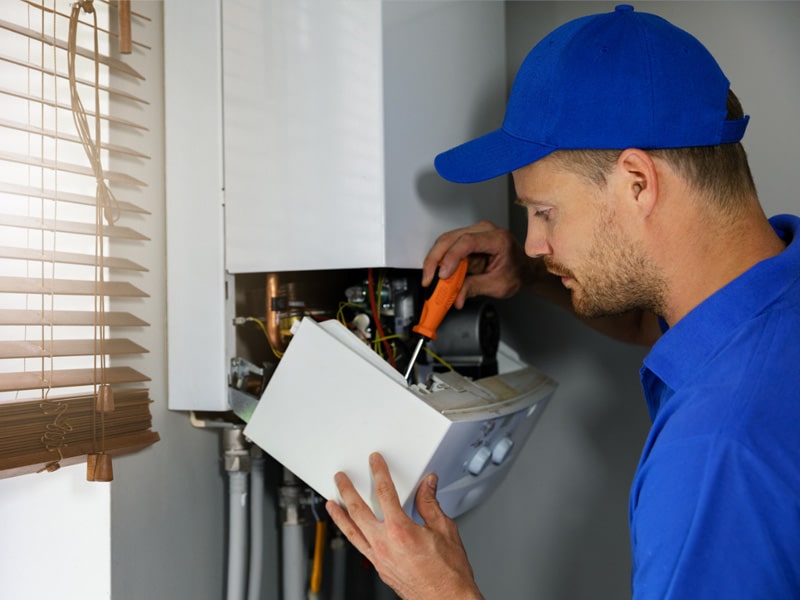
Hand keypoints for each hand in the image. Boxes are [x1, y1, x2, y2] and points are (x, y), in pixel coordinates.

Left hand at [326, 452, 483, 599]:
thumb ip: (430, 503)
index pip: (385, 492)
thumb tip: (427, 485)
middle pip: (358, 510)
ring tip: (330, 503)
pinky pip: (359, 546)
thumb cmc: (448, 572)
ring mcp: (379, 558)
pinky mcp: (379, 569)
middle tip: (340, 478)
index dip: (379, 472)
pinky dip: (350, 534)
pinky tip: (349, 530)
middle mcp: (384, 544)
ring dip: (339, 515)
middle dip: (347, 490)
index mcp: (400, 530)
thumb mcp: (444, 529)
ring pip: (351, 531)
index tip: (374, 462)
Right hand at [422, 220, 535, 307]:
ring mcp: (474, 232)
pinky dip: (440, 261)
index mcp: (497, 239)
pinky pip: (448, 247)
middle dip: (435, 260)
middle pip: (450, 238)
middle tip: (428, 279)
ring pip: (445, 241)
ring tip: (431, 279)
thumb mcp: (498, 286)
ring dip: (435, 261)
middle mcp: (484, 231)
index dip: (451, 258)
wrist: (524, 267)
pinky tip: (437, 274)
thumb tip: (456, 297)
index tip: (442, 275)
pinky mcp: (467, 239)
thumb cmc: (517, 272)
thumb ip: (474, 288)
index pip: (467, 242)